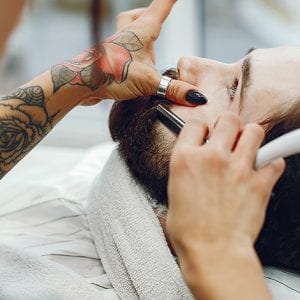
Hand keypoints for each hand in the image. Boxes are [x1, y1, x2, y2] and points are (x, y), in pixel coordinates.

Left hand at [51, 0, 200, 105]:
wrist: (80, 83)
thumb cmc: (111, 74)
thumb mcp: (148, 82)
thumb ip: (174, 89)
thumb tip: (197, 96)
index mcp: (140, 32)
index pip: (160, 7)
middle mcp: (127, 34)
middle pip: (139, 15)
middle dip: (151, 14)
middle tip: (159, 16)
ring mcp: (116, 45)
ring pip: (127, 29)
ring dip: (138, 32)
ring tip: (149, 46)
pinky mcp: (109, 58)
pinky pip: (121, 48)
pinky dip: (130, 51)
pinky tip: (133, 66)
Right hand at [166, 112, 284, 256]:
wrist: (211, 252)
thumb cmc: (189, 230)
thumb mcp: (174, 192)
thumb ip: (186, 170)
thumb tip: (194, 163)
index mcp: (185, 158)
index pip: (195, 125)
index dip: (201, 129)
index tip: (204, 135)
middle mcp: (211, 157)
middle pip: (228, 119)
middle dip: (229, 125)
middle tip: (228, 136)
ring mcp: (237, 167)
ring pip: (254, 131)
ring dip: (251, 137)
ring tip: (247, 148)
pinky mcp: (259, 182)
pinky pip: (275, 161)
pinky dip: (272, 163)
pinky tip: (263, 170)